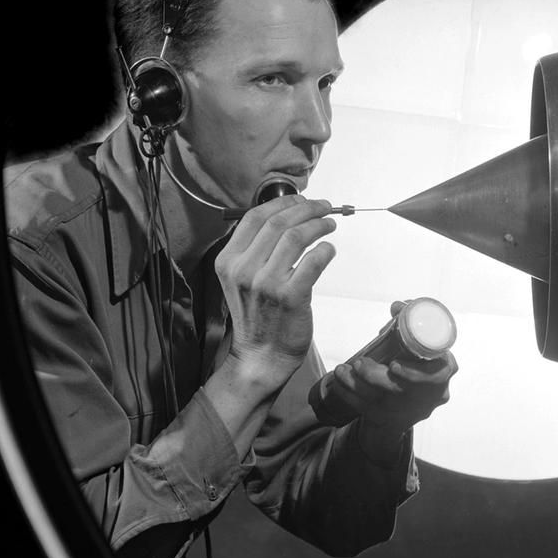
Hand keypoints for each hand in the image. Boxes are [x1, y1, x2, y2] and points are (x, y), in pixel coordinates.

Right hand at [214, 195, 337, 392]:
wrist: (261, 356)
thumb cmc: (258, 316)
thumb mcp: (242, 279)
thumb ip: (256, 250)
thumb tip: (288, 217)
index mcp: (228, 261)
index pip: (254, 217)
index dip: (282, 203)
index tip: (301, 200)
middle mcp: (243, 269)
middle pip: (278, 222)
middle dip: (306, 208)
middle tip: (324, 208)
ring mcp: (266, 283)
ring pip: (296, 236)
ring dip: (319, 225)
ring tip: (329, 225)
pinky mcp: (290, 296)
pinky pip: (313, 261)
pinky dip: (325, 250)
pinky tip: (329, 250)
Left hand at [326, 301, 458, 439]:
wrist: (411, 404)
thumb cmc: (419, 364)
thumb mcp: (422, 346)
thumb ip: (411, 324)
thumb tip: (398, 306)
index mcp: (442, 372)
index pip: (435, 376)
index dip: (415, 373)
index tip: (393, 365)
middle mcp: (429, 396)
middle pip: (402, 392)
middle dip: (377, 378)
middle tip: (358, 364)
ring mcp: (409, 411)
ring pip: (381, 401)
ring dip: (356, 384)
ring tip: (341, 370)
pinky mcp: (389, 420)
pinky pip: (365, 409)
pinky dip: (349, 394)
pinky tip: (339, 382)